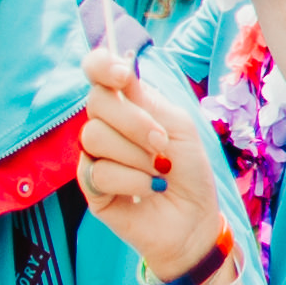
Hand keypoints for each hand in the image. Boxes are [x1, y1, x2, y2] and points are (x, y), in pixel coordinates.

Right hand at [73, 55, 232, 281]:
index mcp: (127, 105)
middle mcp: (105, 126)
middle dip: (135, 122)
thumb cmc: (189, 172)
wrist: (194, 218)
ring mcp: (94, 156)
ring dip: (138, 156)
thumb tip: (121, 75)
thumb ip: (149, 102)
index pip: (97, 71)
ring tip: (159, 171)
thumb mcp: (178, 128)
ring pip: (94, 137)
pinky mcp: (90, 187)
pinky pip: (99, 171)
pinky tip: (151, 189)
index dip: (102, 66)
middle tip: (162, 143)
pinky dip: (134, 181)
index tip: (123, 75)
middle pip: (96, 103)